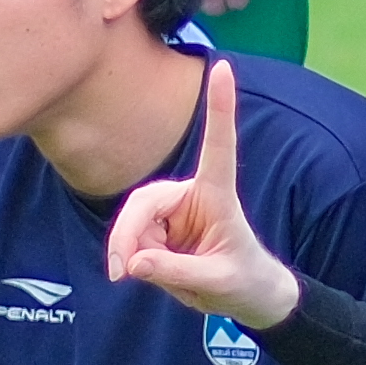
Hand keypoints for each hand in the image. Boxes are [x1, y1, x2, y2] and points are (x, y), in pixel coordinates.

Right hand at [103, 56, 301, 324]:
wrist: (243, 297)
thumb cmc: (242, 281)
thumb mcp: (215, 282)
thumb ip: (175, 270)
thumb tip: (134, 262)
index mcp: (218, 194)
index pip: (219, 146)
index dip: (219, 107)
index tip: (222, 67)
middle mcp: (193, 192)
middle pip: (145, 202)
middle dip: (129, 235)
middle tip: (122, 273)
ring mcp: (173, 207)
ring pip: (133, 219)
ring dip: (130, 248)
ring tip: (143, 277)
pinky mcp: (158, 224)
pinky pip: (131, 236)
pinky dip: (131, 256)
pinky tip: (141, 270)